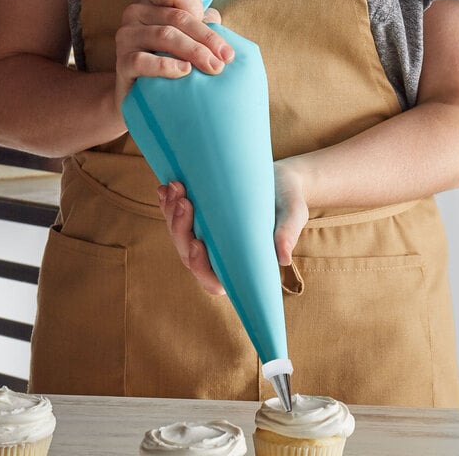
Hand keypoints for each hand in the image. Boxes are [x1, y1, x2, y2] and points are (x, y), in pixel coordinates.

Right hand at [114, 0, 233, 111]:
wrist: (139, 98)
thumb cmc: (168, 65)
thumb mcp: (186, 41)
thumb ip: (200, 26)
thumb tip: (214, 19)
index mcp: (152, 2)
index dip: (198, 7)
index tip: (216, 36)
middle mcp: (135, 13)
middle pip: (177, 17)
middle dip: (207, 38)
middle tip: (226, 58)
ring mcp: (126, 37)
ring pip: (164, 36)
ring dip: (194, 51)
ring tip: (214, 67)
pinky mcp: (122, 62)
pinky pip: (143, 60)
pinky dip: (167, 65)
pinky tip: (185, 71)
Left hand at [157, 160, 308, 293]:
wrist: (279, 178)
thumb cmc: (288, 201)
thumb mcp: (293, 214)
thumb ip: (287, 234)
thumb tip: (283, 257)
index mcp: (239, 262)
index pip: (212, 279)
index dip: (199, 268)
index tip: (198, 244)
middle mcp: (218, 251)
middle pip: (187, 252)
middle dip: (179, 229)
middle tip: (184, 202)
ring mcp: (205, 233)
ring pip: (177, 232)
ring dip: (171, 213)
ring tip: (176, 187)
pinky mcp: (199, 214)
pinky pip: (176, 213)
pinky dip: (168, 202)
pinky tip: (165, 187)